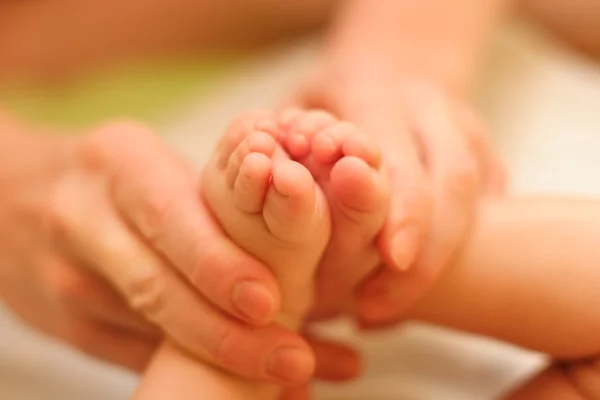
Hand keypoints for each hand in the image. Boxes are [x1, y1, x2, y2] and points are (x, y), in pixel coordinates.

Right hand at [0, 115, 316, 383]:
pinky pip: (130, 356)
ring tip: (288, 381)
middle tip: (294, 359)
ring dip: (222, 362)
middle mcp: (86, 220)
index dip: (220, 264)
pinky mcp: (65, 322)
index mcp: (120, 164)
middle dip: (228, 332)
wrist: (12, 196)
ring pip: (149, 331)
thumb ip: (211, 199)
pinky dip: (187, 376)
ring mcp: (67, 279)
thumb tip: (301, 250)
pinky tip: (238, 390)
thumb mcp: (152, 161)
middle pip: (157, 287)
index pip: (172, 218)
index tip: (271, 302)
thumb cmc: (111, 176)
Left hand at [292, 71, 504, 326]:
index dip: (401, 209)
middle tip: (377, 306)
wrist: (387, 68)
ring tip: (382, 307)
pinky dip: (459, 246)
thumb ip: (285, 146)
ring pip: (476, 194)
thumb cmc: (326, 99)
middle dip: (430, 248)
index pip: (399, 153)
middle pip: (453, 179)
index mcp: (375, 88)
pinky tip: (410, 284)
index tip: (392, 260)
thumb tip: (278, 193)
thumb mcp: (292, 107)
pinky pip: (490, 199)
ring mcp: (464, 126)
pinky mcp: (483, 151)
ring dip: (439, 257)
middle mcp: (429, 105)